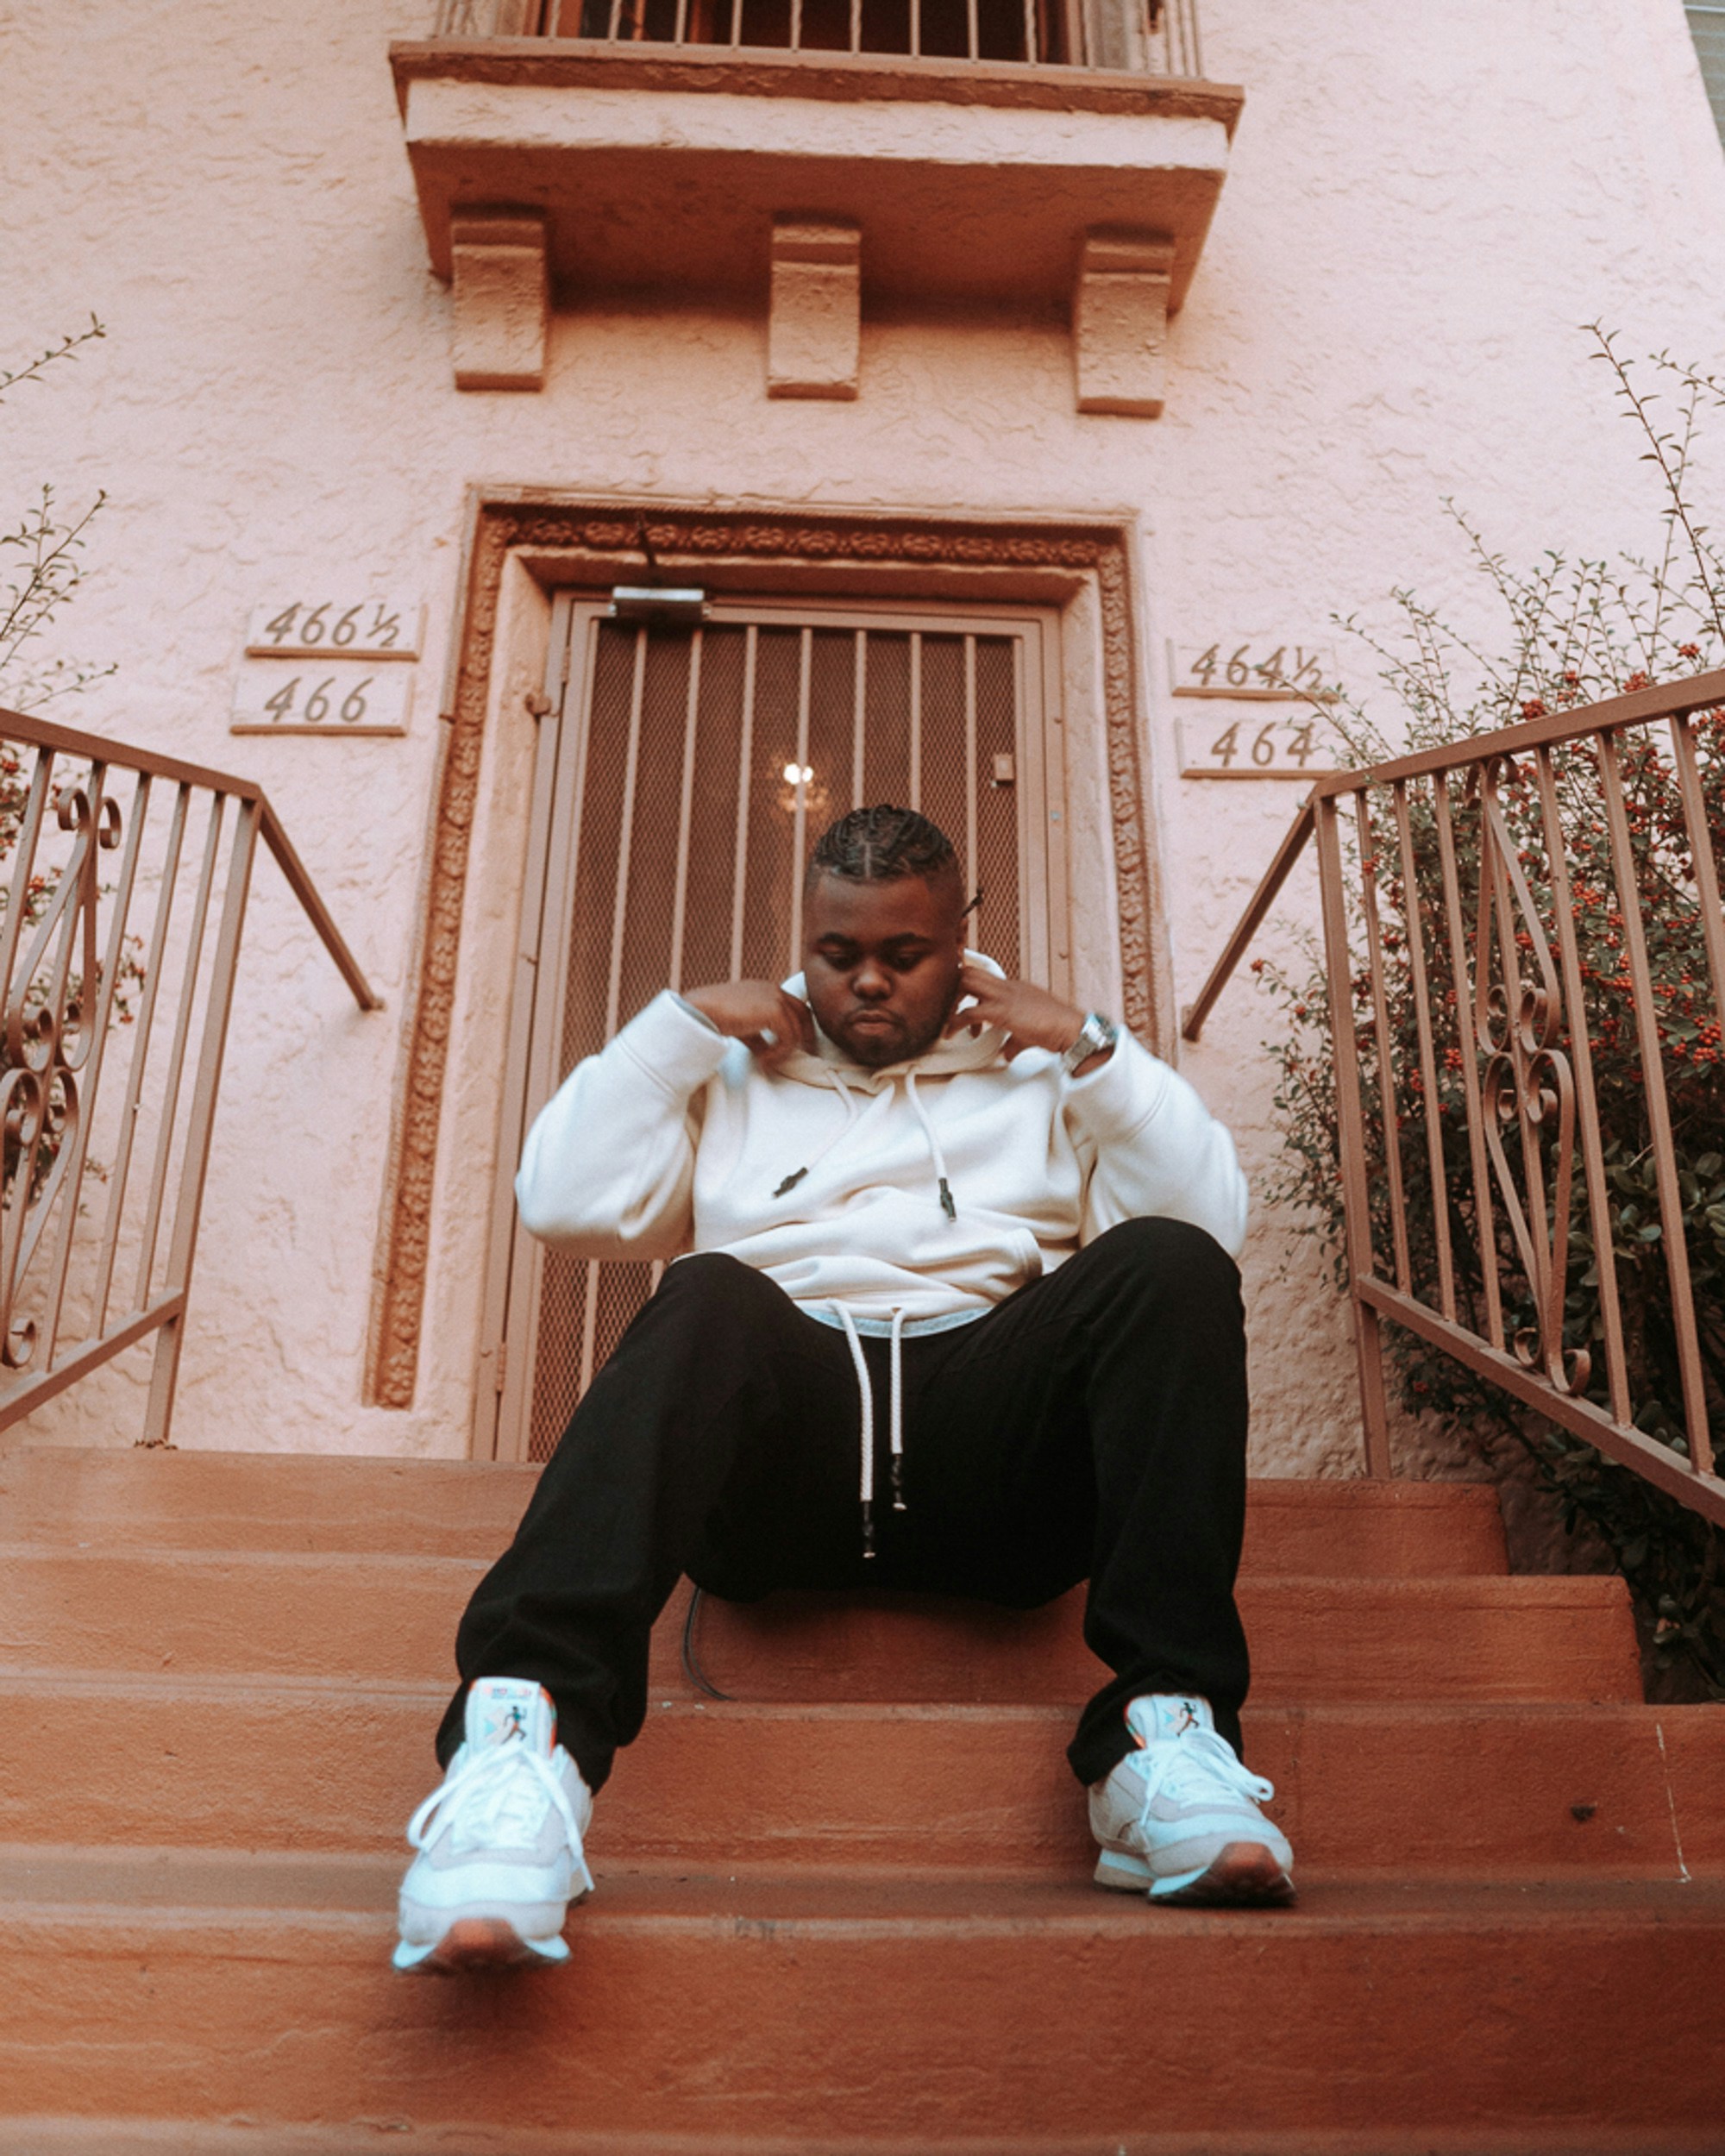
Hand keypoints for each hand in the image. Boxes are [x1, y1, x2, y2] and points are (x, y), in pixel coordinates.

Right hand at [684, 980, 816, 1070]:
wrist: (700, 1011)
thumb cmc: (715, 1018)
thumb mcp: (742, 1028)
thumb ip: (759, 1037)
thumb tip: (768, 1053)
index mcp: (766, 990)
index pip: (795, 1007)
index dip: (800, 1028)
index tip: (800, 1048)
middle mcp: (774, 990)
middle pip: (804, 1014)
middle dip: (807, 1037)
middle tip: (805, 1057)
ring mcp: (775, 997)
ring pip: (797, 1029)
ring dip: (785, 1051)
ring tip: (767, 1061)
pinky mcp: (774, 1009)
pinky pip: (789, 1037)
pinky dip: (779, 1052)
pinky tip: (763, 1059)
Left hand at [944, 966, 1103, 1067]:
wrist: (1070, 1029)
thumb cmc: (1056, 1028)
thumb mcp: (1029, 1033)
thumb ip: (1014, 1041)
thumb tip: (1006, 1052)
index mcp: (1014, 988)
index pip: (984, 977)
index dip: (967, 988)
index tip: (959, 1001)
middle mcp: (1007, 987)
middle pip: (970, 971)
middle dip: (954, 987)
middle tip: (950, 1008)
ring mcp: (1004, 996)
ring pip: (966, 981)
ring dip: (952, 1000)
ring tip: (948, 1019)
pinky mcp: (1002, 1011)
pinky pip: (969, 1012)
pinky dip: (955, 1022)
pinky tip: (951, 1033)